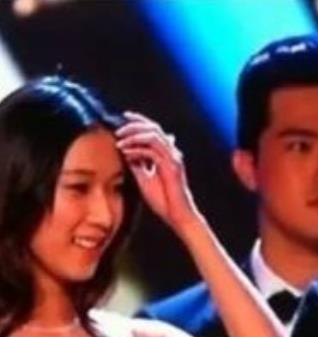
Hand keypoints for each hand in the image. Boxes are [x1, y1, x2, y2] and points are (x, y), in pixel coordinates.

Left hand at [116, 111, 201, 233]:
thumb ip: (138, 163)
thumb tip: (125, 151)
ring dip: (134, 135)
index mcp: (167, 154)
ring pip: (153, 136)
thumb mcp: (144, 178)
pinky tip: (126, 152)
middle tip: (118, 129)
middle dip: (134, 125)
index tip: (123, 118)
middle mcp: (172, 153)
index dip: (139, 122)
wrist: (176, 214)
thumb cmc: (163, 199)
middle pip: (154, 128)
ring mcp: (173, 158)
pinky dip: (137, 149)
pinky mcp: (171, 166)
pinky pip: (152, 151)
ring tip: (119, 139)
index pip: (154, 131)